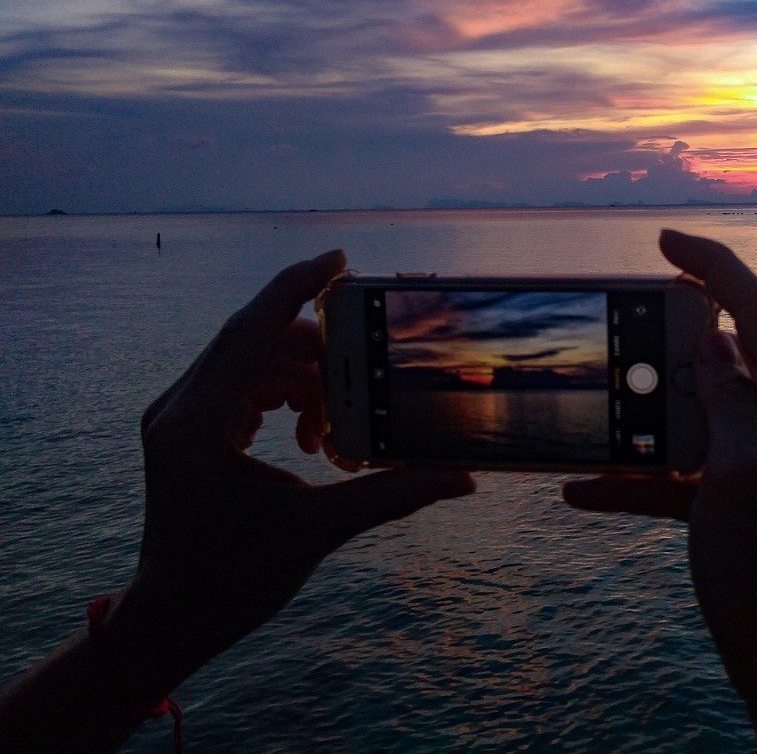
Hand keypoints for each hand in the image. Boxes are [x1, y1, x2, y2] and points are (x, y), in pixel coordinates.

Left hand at [102, 250, 474, 702]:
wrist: (173, 620)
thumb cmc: (231, 581)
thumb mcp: (317, 532)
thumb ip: (391, 494)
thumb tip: (461, 477)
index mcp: (197, 423)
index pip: (250, 329)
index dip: (296, 287)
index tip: (339, 260)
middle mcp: (178, 408)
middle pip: (253, 339)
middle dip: (315, 347)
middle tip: (365, 364)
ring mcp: (178, 417)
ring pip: (250, 361)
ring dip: (302, 378)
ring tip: (337, 425)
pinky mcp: (187, 430)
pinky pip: (241, 385)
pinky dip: (283, 395)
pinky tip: (312, 433)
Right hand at [563, 231, 756, 752]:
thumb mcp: (741, 476)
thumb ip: (726, 399)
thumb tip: (711, 340)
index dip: (714, 265)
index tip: (664, 238)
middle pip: (726, 359)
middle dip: (669, 345)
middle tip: (620, 330)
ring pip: (696, 416)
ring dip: (645, 416)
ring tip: (597, 412)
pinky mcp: (737, 505)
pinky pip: (681, 475)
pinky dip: (637, 478)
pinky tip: (585, 489)